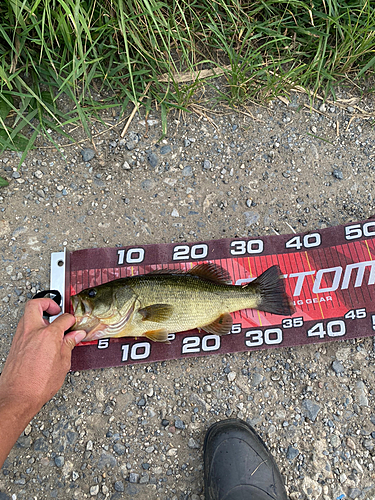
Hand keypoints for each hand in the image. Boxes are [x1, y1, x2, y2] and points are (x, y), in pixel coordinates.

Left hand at [0, 298, 85, 414]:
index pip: (63, 318)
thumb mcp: (63, 364)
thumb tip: (75, 335)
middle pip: (36, 304)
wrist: (17, 397)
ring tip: (49, 324)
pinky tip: (41, 337)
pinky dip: (33, 327)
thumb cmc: (38, 384)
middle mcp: (32, 332)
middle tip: (56, 309)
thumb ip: (69, 345)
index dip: (71, 320)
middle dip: (47, 302)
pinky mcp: (15, 345)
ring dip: (39, 315)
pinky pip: (24, 327)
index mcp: (48, 335)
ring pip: (27, 314)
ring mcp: (21, 337)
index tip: (74, 325)